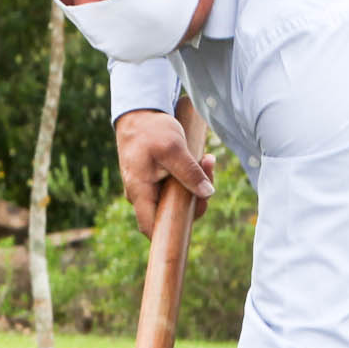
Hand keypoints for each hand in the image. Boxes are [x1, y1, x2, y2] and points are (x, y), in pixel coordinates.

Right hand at [116, 108, 215, 238]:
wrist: (139, 112)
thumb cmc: (151, 130)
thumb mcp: (173, 149)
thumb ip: (189, 172)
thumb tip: (208, 194)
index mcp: (139, 191)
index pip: (150, 227)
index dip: (168, 235)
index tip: (190, 227)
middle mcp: (142, 195)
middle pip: (170, 214)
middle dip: (196, 199)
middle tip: (210, 170)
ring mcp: (149, 189)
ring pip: (177, 200)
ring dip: (196, 184)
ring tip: (208, 158)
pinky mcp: (157, 181)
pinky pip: (177, 188)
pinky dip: (191, 177)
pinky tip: (202, 159)